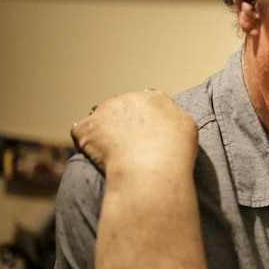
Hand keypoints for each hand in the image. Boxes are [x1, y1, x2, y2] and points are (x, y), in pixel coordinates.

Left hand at [71, 89, 197, 173]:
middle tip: (130, 150)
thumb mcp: (187, 128)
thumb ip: (173, 117)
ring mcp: (105, 111)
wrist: (151, 169)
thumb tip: (164, 118)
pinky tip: (99, 159)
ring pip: (101, 119)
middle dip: (123, 125)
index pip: (146, 103)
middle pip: (122, 109)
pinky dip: (86, 144)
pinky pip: (81, 133)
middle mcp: (129, 98)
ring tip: (115, 157)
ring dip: (104, 134)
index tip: (146, 135)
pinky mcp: (86, 127)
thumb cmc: (174, 153)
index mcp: (155, 99)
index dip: (144, 119)